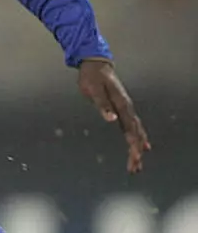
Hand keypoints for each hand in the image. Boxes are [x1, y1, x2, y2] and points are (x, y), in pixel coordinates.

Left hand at [77, 58, 149, 172]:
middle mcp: (127, 108)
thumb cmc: (92, 78)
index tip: (135, 157)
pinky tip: (141, 146)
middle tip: (135, 168)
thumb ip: (102, 105)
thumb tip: (111, 119)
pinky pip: (132, 127)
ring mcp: (125, 108)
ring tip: (137, 164)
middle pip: (135, 134)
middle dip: (136, 152)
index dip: (133, 144)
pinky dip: (137, 138)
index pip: (130, 129)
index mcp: (121, 106)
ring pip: (135, 132)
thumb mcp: (93, 90)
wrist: (95, 65)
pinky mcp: (121, 108)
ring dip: (137, 148)